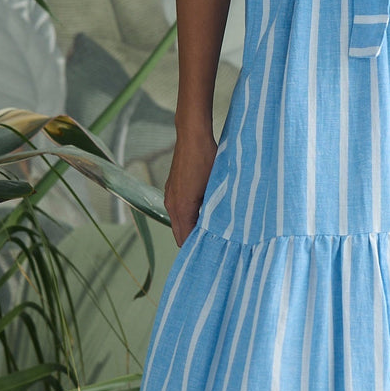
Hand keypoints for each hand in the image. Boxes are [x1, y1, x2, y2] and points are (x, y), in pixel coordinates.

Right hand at [165, 127, 217, 246]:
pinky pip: (178, 211)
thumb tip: (220, 229)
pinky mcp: (172, 189)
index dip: (197, 248)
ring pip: (179, 222)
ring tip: (210, 230)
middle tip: (213, 246)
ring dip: (192, 227)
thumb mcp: (214, 187)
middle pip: (180, 234)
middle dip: (194, 241)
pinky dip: (188, 216)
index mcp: (181, 208)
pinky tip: (203, 212)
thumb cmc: (206, 160)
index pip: (185, 240)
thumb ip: (213, 211)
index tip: (211, 253)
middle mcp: (171, 205)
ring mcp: (169, 196)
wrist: (192, 137)